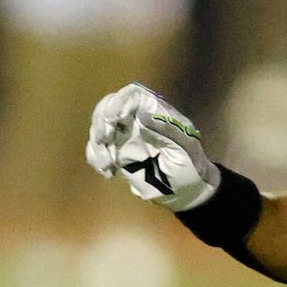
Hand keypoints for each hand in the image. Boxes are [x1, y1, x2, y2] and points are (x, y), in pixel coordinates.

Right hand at [87, 82, 219, 211]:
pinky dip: (95, 159)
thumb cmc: (190, 166)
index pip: (133, 95)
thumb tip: (142, 115)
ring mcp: (123, 136)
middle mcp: (135, 119)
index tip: (113, 118)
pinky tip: (108, 173)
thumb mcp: (184, 148)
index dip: (120, 101)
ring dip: (97, 146)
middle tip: (103, 141)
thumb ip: (165, 131)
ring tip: (108, 165)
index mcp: (154, 111)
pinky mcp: (115, 154)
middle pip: (108, 106)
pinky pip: (96, 150)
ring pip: (98, 128)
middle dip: (101, 122)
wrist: (184, 191)